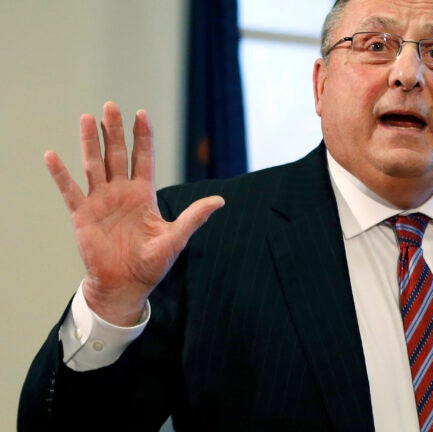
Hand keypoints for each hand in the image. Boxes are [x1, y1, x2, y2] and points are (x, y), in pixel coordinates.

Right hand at [45, 102, 224, 324]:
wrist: (126, 284)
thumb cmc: (152, 263)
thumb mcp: (176, 238)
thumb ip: (194, 217)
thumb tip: (220, 200)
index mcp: (143, 195)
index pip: (143, 158)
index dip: (142, 136)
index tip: (141, 113)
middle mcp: (121, 193)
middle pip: (116, 155)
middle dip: (114, 131)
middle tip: (110, 105)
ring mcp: (101, 202)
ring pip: (94, 165)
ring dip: (89, 142)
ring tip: (86, 118)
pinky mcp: (83, 215)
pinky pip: (70, 191)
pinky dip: (61, 174)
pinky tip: (52, 156)